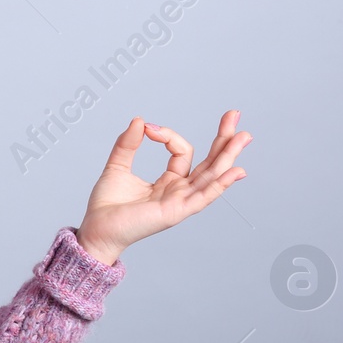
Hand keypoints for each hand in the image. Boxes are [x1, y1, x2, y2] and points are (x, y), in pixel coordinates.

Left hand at [73, 111, 250, 264]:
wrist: (97, 228)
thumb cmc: (107, 205)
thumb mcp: (117, 166)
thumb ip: (128, 144)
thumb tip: (140, 121)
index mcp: (168, 182)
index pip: (182, 152)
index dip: (169, 136)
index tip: (149, 128)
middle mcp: (179, 191)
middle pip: (209, 163)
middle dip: (223, 140)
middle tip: (234, 115)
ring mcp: (180, 202)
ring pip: (212, 176)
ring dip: (229, 155)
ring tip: (244, 136)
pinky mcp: (176, 212)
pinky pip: (203, 197)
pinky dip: (220, 184)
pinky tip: (235, 170)